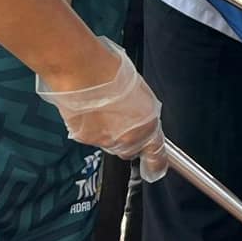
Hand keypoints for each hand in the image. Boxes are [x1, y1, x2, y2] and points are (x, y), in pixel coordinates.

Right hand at [38, 40, 166, 181]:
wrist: (84, 70)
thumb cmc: (112, 71)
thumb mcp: (140, 91)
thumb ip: (142, 112)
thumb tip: (139, 118)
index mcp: (148, 124)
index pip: (156, 155)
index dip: (156, 164)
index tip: (155, 170)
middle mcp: (129, 138)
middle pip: (129, 150)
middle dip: (125, 139)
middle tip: (117, 118)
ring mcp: (106, 141)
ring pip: (108, 144)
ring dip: (106, 131)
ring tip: (99, 107)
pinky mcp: (85, 139)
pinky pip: (89, 138)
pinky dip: (88, 127)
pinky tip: (86, 109)